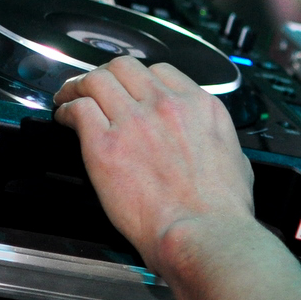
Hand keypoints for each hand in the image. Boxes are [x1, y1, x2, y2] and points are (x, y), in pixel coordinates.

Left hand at [53, 57, 253, 269]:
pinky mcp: (105, 145)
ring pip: (96, 80)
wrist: (203, 232)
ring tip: (68, 97)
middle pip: (124, 67)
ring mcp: (134, 121)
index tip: (129, 90)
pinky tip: (63, 118)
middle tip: (94, 87)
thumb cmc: (221, 209)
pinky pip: (78, 109)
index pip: (160, 71)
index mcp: (199, 106)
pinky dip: (66, 110)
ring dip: (78, 86)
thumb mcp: (237, 161)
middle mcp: (166, 105)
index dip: (139, 79)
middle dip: (106, 75)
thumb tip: (215, 148)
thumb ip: (220, 143)